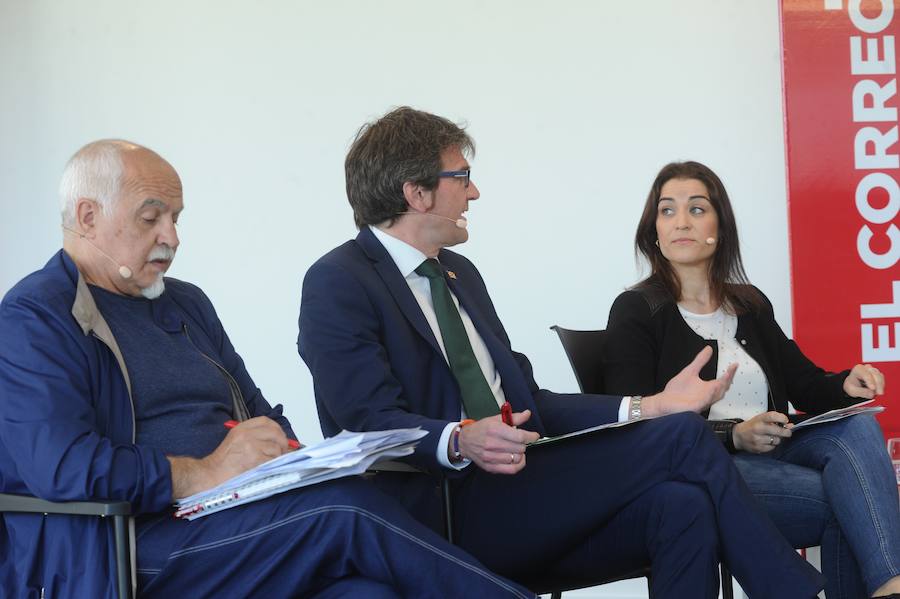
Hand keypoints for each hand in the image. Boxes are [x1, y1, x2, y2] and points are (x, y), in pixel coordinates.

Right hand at [170, 416, 292, 497]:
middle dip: (283, 443)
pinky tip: (265, 468)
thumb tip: (275, 440)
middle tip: (283, 451)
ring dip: (277, 457)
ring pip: (276, 448)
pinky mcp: (254, 458)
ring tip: (268, 462)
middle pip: (275, 433)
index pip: (266, 421)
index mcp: (241, 429)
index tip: (280, 437)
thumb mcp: (235, 441)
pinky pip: (272, 460)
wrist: (210, 475)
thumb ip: (253, 437)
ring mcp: (251, 446)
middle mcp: (246, 434)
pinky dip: (273, 465)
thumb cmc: (222, 463)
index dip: (277, 429)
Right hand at [456, 410, 539, 474]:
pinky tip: (517, 459)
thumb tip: (527, 414)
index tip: (534, 436)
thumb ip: (514, 418)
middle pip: (520, 448)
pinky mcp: (491, 467)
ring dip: (519, 453)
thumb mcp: (496, 419)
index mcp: (495, 430)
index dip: (531, 436)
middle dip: (523, 443)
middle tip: (520, 441)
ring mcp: (491, 457)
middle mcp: (492, 444)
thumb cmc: (481, 429)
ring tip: (515, 448)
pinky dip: (518, 464)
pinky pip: (511, 470)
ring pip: (517, 458)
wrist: (464, 441)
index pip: (520, 436)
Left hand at [643, 346, 737, 416]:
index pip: (722, 381)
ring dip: (721, 387)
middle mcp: (706, 396)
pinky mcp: (694, 407)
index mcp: (707, 388)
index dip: (729, 373)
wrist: (664, 402)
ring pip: (716, 396)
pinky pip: (704, 402)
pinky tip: (712, 388)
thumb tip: (708, 349)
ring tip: (726, 377)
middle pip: (723, 389)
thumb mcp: (690, 371)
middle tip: (731, 370)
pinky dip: (709, 395)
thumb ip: (700, 361)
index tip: (734, 364)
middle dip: (728, 380)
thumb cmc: (676, 391)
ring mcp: (701, 402)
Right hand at [733, 411, 791, 452]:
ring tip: (772, 437)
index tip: (786, 421)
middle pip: (778, 430)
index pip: (772, 416)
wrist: (738, 436)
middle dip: (786, 432)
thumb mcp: (761, 419)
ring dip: (777, 439)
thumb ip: (775, 421)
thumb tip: (790, 425)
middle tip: (787, 432)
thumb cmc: (752, 426)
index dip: (782, 418)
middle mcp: (758, 428)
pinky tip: (767, 442)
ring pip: (776, 440)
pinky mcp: (758, 448)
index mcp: (758, 419)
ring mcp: (757, 439)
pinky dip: (772, 445)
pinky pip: (772, 447)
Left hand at [843, 364, 884, 398]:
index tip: (873, 388)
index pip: (865, 374)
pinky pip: (882, 380)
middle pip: (875, 374)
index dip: (870, 381)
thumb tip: (872, 393)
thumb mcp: (852, 391)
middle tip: (879, 393)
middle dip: (878, 384)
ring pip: (880, 377)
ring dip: (880, 386)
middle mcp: (866, 368)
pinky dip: (881, 386)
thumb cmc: (852, 386)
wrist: (854, 385)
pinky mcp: (878, 375)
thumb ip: (861, 392)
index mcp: (858, 369)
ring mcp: (873, 371)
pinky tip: (878, 391)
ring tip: (878, 393)